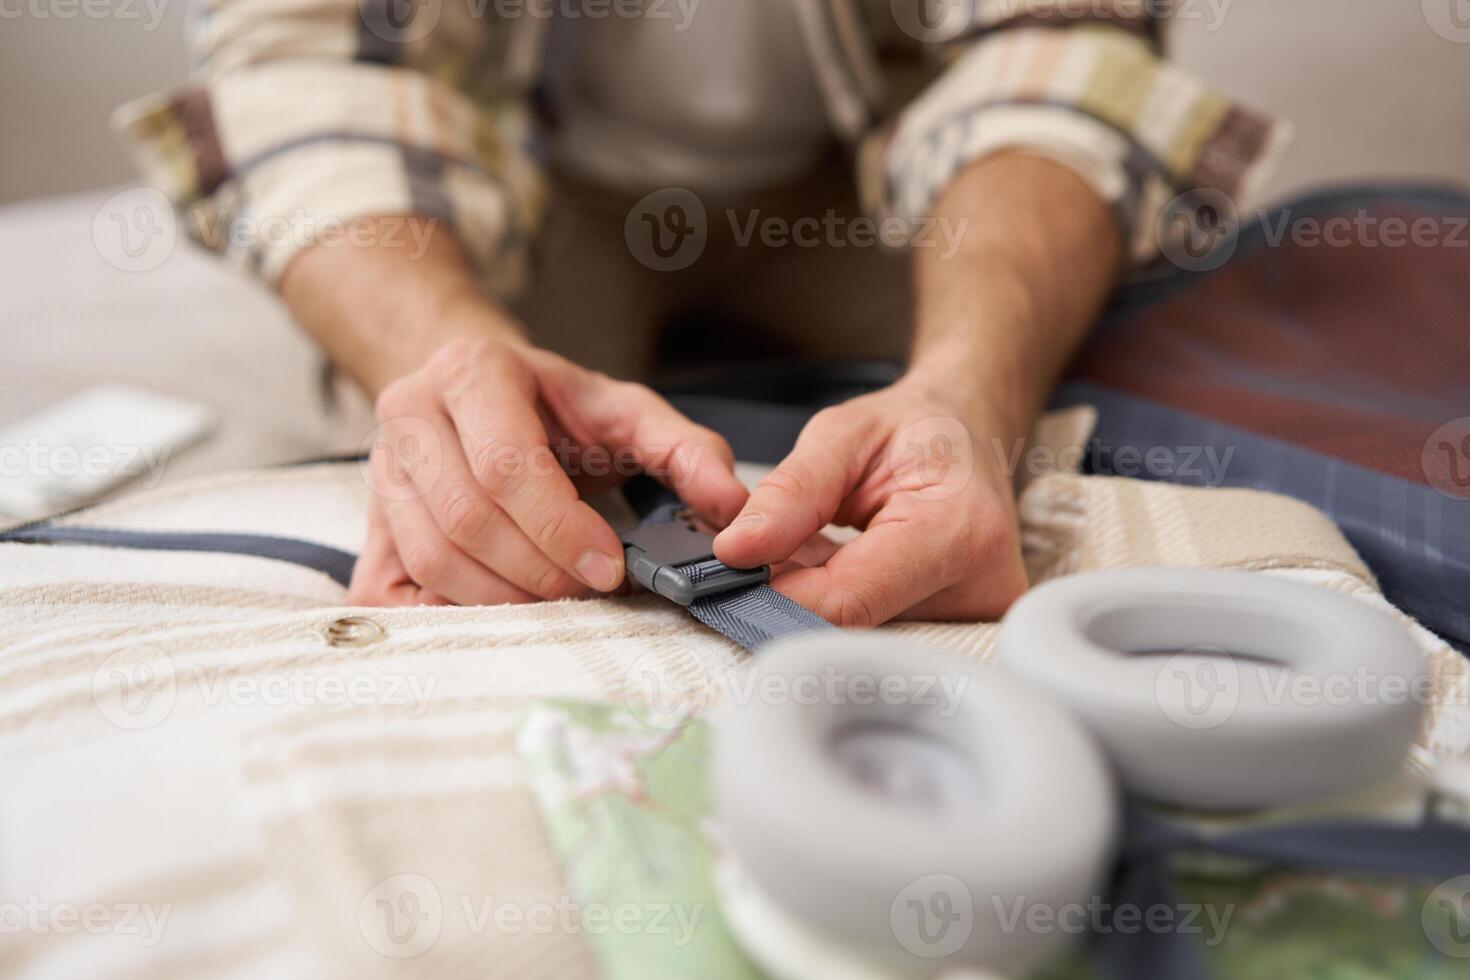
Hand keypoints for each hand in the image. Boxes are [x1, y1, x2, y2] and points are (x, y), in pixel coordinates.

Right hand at [349, 337, 747, 605]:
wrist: (477, 395)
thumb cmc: (557, 409)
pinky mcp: (369, 520)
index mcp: (473, 371)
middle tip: (587, 593)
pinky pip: (390, 585)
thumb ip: (685, 448)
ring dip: (500, 597)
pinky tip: (497, 610)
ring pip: (431, 555)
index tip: (609, 569)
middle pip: (466, 516)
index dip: (559, 528)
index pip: (506, 464)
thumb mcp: (625, 411)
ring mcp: (379, 469)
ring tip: (553, 602)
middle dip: (537, 569)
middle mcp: (411, 411)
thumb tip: (731, 507)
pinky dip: (444, 612)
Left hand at [712, 379, 1027, 625]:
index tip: (726, 575)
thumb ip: (791, 491)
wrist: (973, 434)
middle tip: (759, 554)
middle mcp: (979, 588)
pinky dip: (839, 602)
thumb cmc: (914, 428)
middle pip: (851, 625)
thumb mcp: (844, 434)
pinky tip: (828, 567)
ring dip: (813, 600)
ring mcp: (976, 617)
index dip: (774, 596)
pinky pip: (878, 629)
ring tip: (804, 549)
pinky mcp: (964, 629)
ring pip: (859, 633)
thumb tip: (735, 550)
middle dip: (790, 597)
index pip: (845, 599)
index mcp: (956, 531)